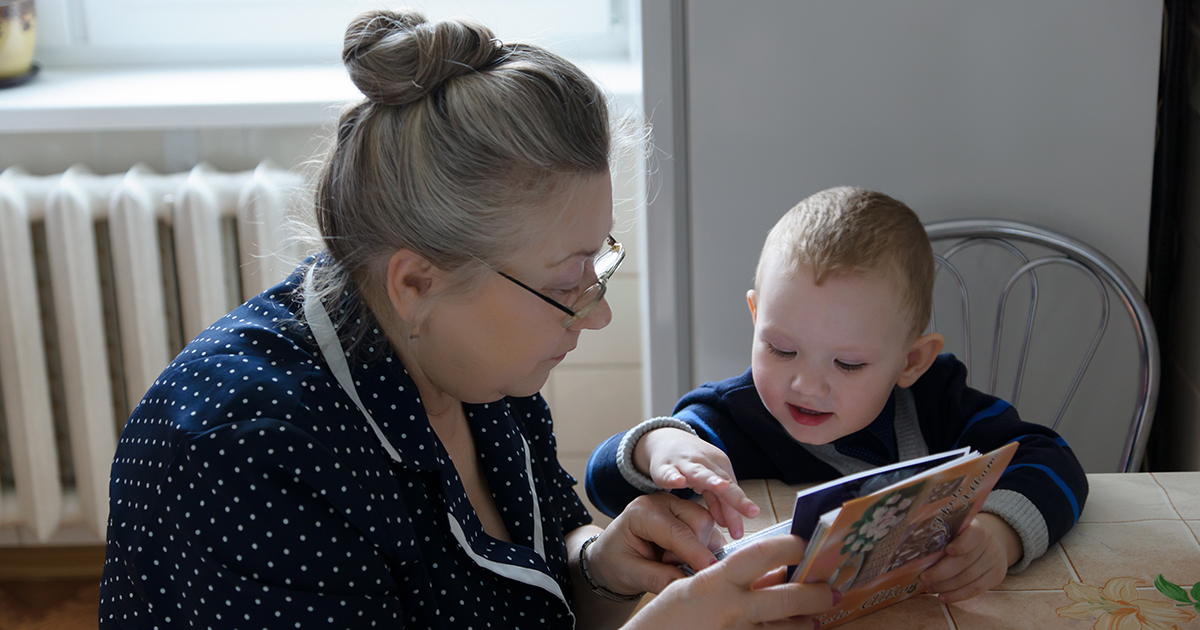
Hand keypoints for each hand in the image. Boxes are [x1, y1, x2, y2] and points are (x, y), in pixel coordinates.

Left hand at [583, 492, 726, 596]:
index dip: (695, 552)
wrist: (612, 556)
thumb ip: (656, 578)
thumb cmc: (615, 562)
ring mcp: (678, 506)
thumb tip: (685, 583)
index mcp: (642, 511)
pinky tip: (682, 557)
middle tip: (671, 566)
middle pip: (699, 521)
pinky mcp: (688, 516)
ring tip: (672, 561)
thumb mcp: (628, 573)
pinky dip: (704, 548)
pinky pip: (709, 531)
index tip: (709, 571)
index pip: (677, 531)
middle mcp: (663, 502)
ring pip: (708, 525)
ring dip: (700, 549)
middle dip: (696, 550)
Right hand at [624, 534, 838, 629]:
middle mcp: (732, 610)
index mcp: (717, 583)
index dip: (790, 546)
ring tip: (816, 615)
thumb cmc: (667, 617)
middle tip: (832, 588)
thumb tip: (772, 574)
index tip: (805, 544)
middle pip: (789, 597)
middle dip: (817, 592)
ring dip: (808, 621)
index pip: (763, 554)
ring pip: (790, 629)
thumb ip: (733, 580)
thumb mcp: (695, 588)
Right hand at [635, 428, 760, 538]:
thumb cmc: (692, 465)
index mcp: (721, 468)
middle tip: (751, 512)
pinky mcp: (665, 466)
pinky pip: (669, 472)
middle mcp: (707, 464)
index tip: (740, 533)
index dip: (738, 512)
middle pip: (724, 482)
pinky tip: (678, 482)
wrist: (666, 439)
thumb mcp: (708, 484)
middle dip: (737, 497)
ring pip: (700, 472)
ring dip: (711, 479)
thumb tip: (730, 526)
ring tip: (721, 487)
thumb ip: (719, 504)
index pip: (733, 493)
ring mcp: (686, 463)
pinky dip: (673, 476)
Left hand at [920, 513, 1021, 602]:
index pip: (973, 535)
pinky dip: (956, 595)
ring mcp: (994, 561)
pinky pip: (975, 590)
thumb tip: (915, 550)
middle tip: (924, 578)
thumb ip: (943, 536)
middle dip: (942, 572)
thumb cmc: (964, 537)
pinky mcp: (995, 577)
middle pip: (965, 561)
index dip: (961, 544)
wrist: (991, 545)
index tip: (947, 550)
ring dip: (946, 586)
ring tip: (930, 588)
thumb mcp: (957, 530)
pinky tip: (942, 597)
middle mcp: (989, 544)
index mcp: (978, 528)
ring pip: (968, 578)